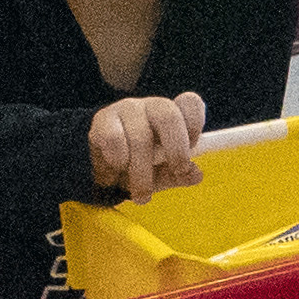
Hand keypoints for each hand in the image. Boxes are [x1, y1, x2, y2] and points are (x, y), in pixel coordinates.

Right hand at [86, 92, 207, 201]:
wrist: (102, 169)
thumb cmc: (140, 166)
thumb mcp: (163, 174)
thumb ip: (179, 175)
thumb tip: (196, 175)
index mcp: (173, 115)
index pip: (190, 103)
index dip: (195, 124)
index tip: (193, 147)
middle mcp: (152, 107)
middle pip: (168, 116)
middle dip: (176, 150)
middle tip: (177, 172)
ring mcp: (127, 109)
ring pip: (140, 137)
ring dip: (142, 173)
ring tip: (141, 195)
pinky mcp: (103, 119)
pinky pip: (114, 139)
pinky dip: (118, 162)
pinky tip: (116, 172)